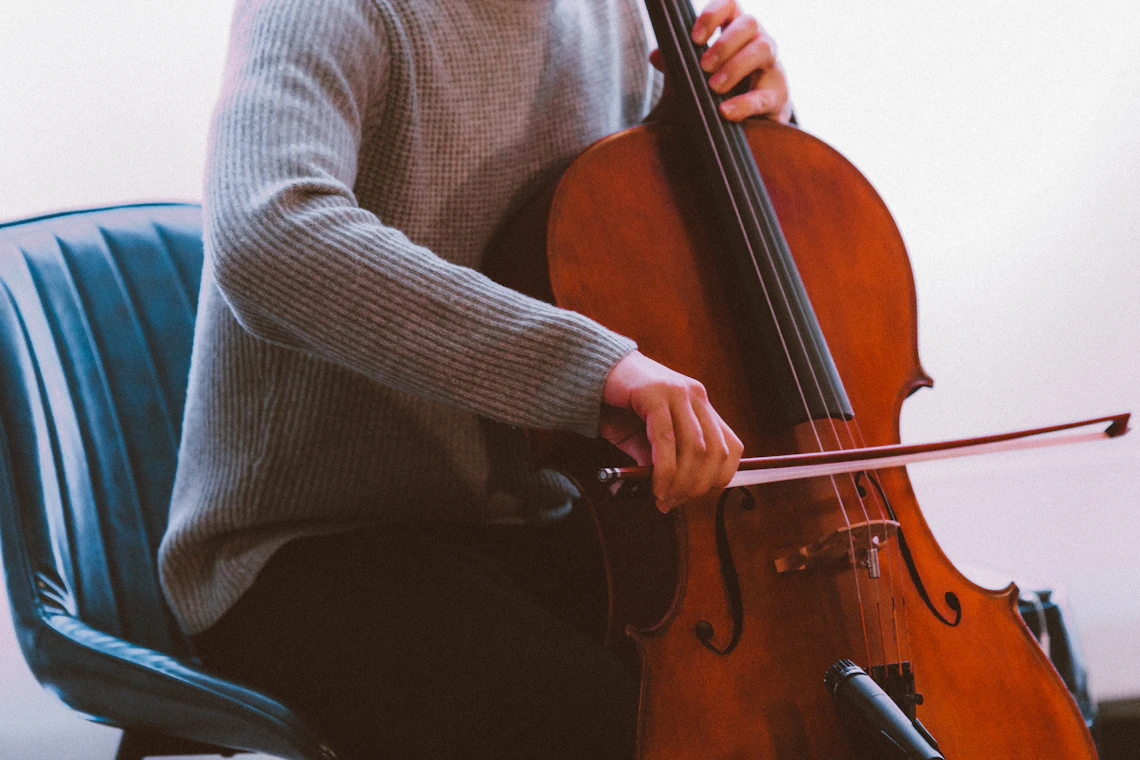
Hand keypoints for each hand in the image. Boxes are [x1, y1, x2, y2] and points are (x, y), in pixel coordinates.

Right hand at [600, 351, 742, 511]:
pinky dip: (663, 470)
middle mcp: (696, 396)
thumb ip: (661, 460)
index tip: (692, 497)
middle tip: (672, 502)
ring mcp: (678, 392)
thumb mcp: (644, 439)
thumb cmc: (616, 406)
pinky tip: (654, 484)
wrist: (587, 370)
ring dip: (680, 482)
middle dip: (696, 487)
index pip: (731, 448)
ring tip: (662, 497)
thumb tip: (671, 492)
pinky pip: (666, 440)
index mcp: (700, 405)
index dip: (718, 479)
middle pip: (716, 453)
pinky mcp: (655, 392)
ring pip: (695, 449)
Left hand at [650, 0, 792, 123]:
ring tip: (714, 87)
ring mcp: (772, 67)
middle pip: (750, 22)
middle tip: (704, 66)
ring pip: (763, 48)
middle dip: (724, 44)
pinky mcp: (777, 97)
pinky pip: (765, 95)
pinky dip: (744, 104)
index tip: (695, 38)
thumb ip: (675, 67)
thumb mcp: (691, 80)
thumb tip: (656, 55)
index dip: (713, 14)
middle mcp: (758, 42)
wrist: (742, 132)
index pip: (730, 5)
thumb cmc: (715, 96)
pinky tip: (726, 111)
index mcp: (735, 32)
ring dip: (735, 66)